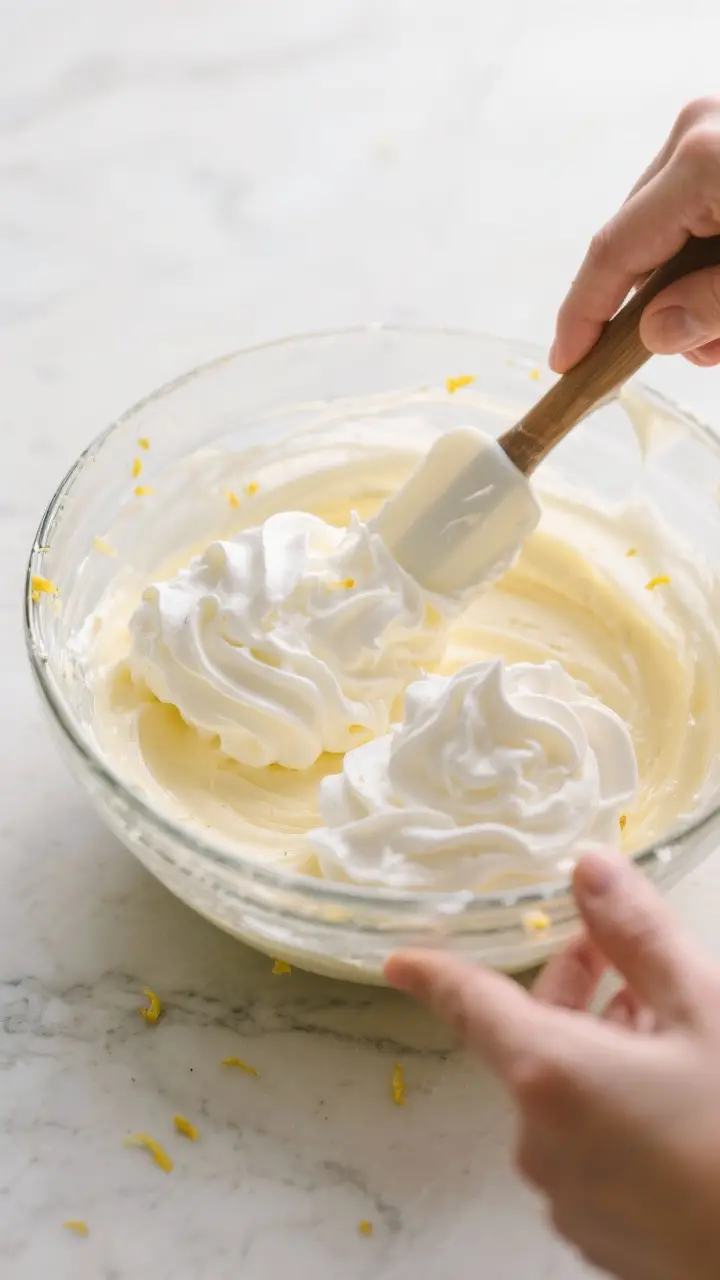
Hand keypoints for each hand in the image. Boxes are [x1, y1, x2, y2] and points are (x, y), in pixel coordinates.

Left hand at [386, 850, 719, 1279]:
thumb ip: (639, 934)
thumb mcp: (706, 1009)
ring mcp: (573, 1201)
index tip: (400, 960)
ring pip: (567, 1098)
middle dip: (569, 990)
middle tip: (616, 950)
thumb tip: (589, 870)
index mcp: (551, 1076)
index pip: (471, 1006)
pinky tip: (674, 1092)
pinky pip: (591, 1152)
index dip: (435, 974)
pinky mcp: (607, 1238)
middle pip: (531, 1043)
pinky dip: (614, 1109)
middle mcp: (542, 1142)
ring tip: (664, 1019)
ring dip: (601, 1048)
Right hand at [551, 96, 719, 372]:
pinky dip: (702, 253)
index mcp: (699, 163)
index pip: (612, 253)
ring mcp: (709, 128)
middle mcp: (694, 133)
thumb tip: (655, 333)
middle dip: (654, 308)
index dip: (582, 315)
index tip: (565, 364)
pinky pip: (690, 207)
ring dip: (686, 285)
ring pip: (663, 231)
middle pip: (636, 243)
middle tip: (701, 351)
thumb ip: (711, 306)